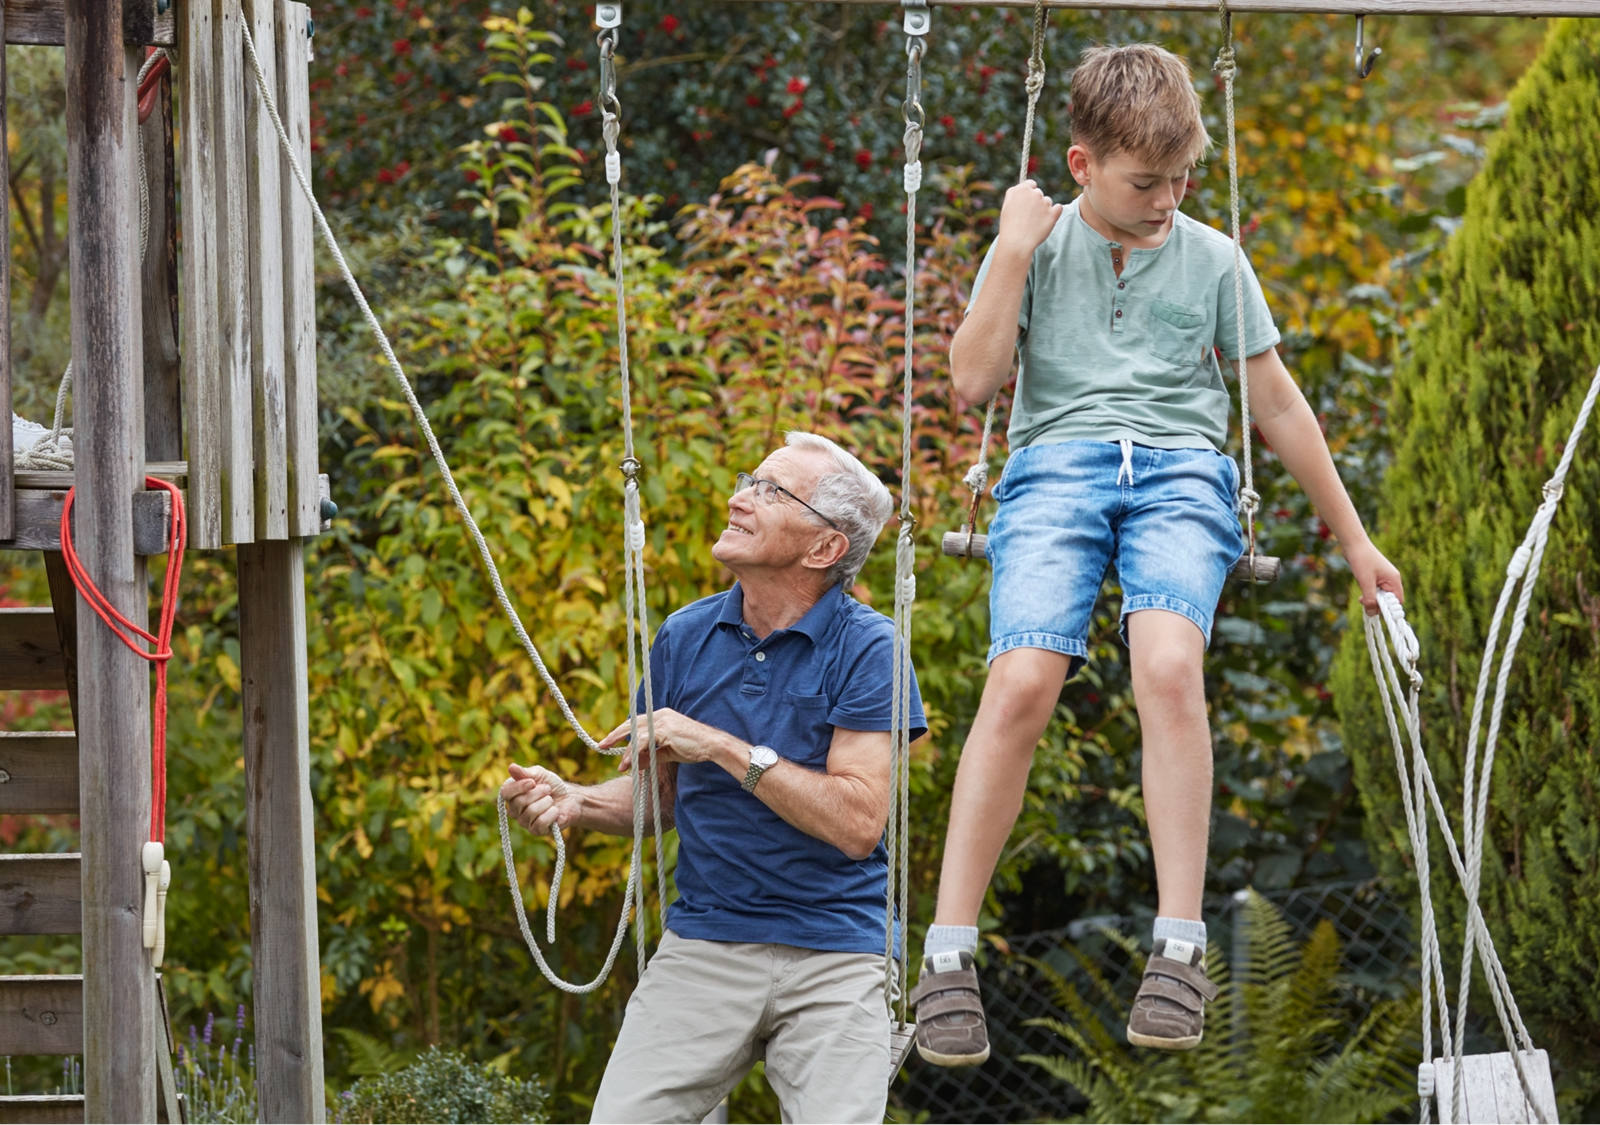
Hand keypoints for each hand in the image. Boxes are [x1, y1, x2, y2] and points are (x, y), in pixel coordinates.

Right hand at [500, 763, 579, 834]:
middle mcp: (515, 810)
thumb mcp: (539, 774)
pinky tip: (555, 811)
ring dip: (546, 802)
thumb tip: (511, 767)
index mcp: (512, 795)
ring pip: (531, 812)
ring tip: (551, 800)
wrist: (570, 798)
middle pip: (519, 802)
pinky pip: (540, 823)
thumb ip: (525, 772)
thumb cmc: (551, 785)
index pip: (505, 793)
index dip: (518, 787)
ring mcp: (525, 822)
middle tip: (548, 789)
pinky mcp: (536, 831)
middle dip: (538, 793)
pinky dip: (551, 813)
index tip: (532, 782)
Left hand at [599, 708, 731, 771]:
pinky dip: (634, 753)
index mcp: (661, 716)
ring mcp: (662, 721)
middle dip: (615, 735)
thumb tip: (633, 764)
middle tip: (602, 745)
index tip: (610, 741)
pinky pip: (643, 742)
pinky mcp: (664, 730)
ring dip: (626, 751)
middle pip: (631, 723)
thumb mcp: (667, 753)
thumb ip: (649, 756)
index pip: (636, 722)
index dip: (622, 731)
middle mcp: (659, 715)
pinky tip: (629, 763)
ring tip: (620, 765)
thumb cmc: (693, 748)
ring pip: (636, 734)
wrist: (711, 745)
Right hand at [996, 180, 1064, 258]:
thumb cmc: (1009, 227)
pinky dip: (1055, 213)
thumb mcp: (1007, 207)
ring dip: (1044, 209)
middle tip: (1029, 217)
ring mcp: (1044, 202)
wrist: (1016, 243)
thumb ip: (1016, 196)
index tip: (1028, 201)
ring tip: (1034, 223)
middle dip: (1036, 202)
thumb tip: (1025, 190)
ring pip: (1048, 202)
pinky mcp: (1053, 212)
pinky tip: (1046, 221)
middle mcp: (1033, 193)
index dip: (1030, 192)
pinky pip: (1058, 208)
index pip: (1031, 184)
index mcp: (1020, 190)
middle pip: (1039, 193)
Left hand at [1345, 539, 1403, 615]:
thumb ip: (1370, 599)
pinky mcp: (1376, 577)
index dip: (1388, 609)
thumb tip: (1372, 614)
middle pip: (1388, 600)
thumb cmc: (1362, 560)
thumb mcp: (1365, 582)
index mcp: (1394, 580)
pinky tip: (1361, 594)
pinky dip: (1369, 594)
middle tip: (1364, 602)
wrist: (1354, 544)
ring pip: (1380, 596)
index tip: (1376, 611)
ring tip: (1361, 598)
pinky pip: (1375, 591)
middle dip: (1377, 604)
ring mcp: (1384, 578)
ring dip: (1371, 599)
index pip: (1397, 601)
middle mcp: (1391, 580)